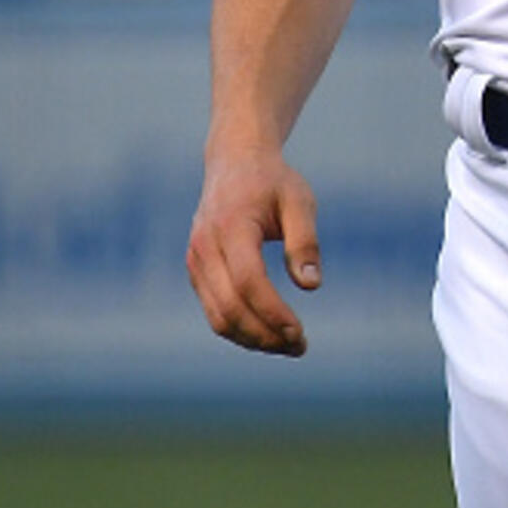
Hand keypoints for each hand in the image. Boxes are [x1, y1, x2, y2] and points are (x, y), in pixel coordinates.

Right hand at [186, 148, 320, 355]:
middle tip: (300, 347)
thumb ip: (305, 241)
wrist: (235, 161)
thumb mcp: (299, 200)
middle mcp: (205, 247)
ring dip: (252, 339)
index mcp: (231, 226)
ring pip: (218, 317)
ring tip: (289, 346)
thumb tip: (312, 286)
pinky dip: (240, 328)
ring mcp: (196, 261)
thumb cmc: (273, 181)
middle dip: (265, 335)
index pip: (248, 281)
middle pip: (230, 307)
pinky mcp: (196, 271)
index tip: (300, 332)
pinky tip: (269, 332)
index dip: (273, 312)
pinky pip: (214, 310)